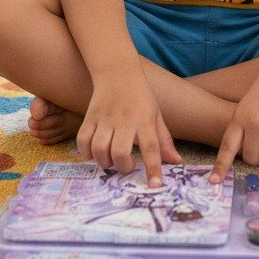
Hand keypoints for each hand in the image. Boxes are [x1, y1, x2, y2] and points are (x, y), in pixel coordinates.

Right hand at [77, 71, 180, 186]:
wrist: (118, 72)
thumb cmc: (141, 97)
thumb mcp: (156, 115)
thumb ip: (164, 140)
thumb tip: (176, 162)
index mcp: (145, 120)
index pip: (151, 147)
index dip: (153, 168)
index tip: (155, 186)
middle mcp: (124, 120)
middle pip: (120, 152)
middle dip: (123, 167)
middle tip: (127, 165)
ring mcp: (105, 118)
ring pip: (99, 149)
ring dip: (104, 162)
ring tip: (111, 159)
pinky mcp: (89, 116)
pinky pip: (82, 141)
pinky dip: (86, 152)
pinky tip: (94, 152)